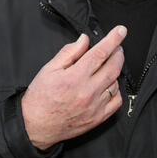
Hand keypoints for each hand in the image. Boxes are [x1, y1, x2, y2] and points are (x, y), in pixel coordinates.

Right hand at [21, 25, 125, 150]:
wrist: (35, 126)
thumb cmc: (40, 96)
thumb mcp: (49, 68)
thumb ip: (69, 52)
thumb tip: (85, 39)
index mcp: (75, 77)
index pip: (100, 53)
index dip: (113, 39)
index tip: (121, 30)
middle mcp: (88, 92)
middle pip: (114, 67)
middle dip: (119, 53)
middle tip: (117, 47)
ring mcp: (95, 107)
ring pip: (116, 83)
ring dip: (115, 72)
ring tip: (106, 67)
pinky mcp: (98, 118)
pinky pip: (117, 101)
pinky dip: (116, 90)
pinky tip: (108, 85)